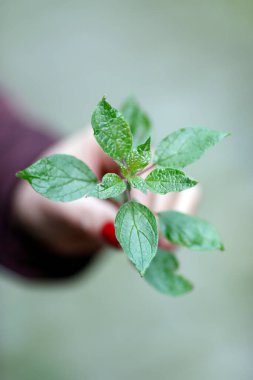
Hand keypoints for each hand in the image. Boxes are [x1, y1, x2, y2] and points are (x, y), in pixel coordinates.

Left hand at [12, 129, 199, 255]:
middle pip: (165, 174)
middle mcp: (132, 153)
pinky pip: (182, 204)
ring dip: (172, 222)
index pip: (138, 160)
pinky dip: (178, 226)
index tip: (142, 225)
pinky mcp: (155, 196)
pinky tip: (162, 246)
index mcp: (106, 142)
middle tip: (148, 246)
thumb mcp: (59, 208)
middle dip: (157, 213)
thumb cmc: (50, 203)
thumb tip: (117, 233)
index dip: (144, 194)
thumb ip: (87, 217)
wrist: (52, 217)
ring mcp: (147, 174)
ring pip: (181, 189)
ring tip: (153, 249)